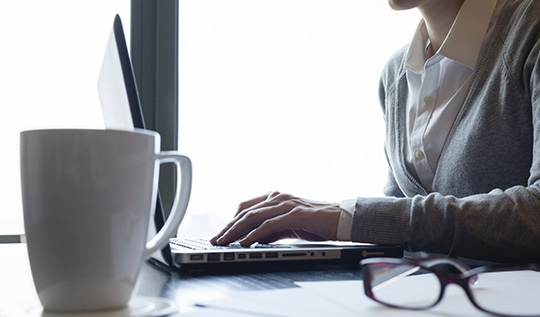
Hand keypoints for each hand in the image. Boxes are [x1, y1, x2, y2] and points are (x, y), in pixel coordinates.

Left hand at [210, 191, 340, 245]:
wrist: (343, 220)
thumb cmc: (319, 223)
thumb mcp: (290, 226)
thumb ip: (273, 229)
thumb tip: (255, 238)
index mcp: (276, 198)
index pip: (246, 207)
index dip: (231, 220)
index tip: (220, 233)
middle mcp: (279, 197)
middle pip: (245, 211)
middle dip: (228, 226)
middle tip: (216, 239)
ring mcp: (286, 204)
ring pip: (253, 216)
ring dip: (236, 230)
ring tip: (225, 242)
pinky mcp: (295, 214)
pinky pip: (269, 224)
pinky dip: (254, 234)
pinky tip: (245, 242)